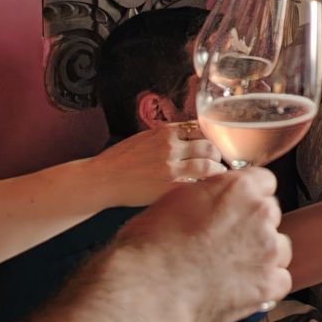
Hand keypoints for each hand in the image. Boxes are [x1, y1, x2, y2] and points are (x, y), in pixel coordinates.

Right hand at [92, 123, 224, 205]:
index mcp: (165, 132)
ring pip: (208, 165)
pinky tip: (208, 190)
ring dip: (218, 171)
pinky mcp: (169, 188)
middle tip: (219, 163)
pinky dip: (206, 187)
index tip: (215, 147)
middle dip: (218, 155)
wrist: (102, 178)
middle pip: (209, 146)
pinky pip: (197, 185)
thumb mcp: (144, 138)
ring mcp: (170, 168)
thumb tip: (191, 138)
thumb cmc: (121, 160)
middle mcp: (170, 147)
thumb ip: (167, 137)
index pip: (201, 130)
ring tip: (218, 176)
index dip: (212, 139)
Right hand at [115, 168, 291, 321]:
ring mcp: (268, 250)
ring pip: (279, 247)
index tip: (236, 209)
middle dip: (252, 226)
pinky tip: (241, 288)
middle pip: (270, 215)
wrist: (149, 289)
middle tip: (226, 243)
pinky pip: (280, 280)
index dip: (247, 197)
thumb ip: (206, 196)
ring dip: (262, 255)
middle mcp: (260, 214)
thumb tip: (210, 200)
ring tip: (232, 268)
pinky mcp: (269, 284)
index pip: (264, 182)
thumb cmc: (150, 245)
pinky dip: (264, 285)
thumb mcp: (175, 200)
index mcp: (238, 187)